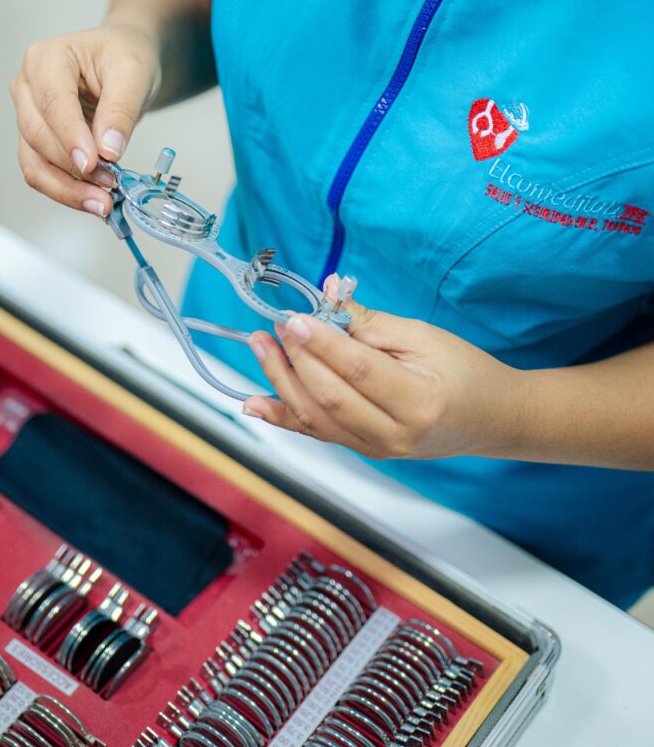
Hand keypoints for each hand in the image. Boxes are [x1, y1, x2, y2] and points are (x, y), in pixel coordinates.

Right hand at [11, 24, 159, 214]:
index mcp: (45, 59)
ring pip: (34, 162)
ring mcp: (28, 116)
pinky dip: (67, 191)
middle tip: (109, 185)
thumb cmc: (124, 57)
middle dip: (73, 167)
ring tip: (102, 202)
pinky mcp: (37, 141)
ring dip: (67, 188)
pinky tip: (92, 200)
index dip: (70, 137)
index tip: (92, 163)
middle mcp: (27, 87)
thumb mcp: (133, 73)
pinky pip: (43, 173)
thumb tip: (108, 149)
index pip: (53, 103)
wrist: (125, 64)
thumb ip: (120, 110)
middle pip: (38, 136)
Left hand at [243, 279, 517, 460]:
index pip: (359, 371)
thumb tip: (327, 297)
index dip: (322, 344)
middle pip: (330, 397)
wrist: (492, 419)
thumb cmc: (466, 371)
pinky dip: (282, 416)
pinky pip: (317, 433)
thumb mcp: (424, 336)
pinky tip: (253, 402)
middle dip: (296, 358)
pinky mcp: (364, 450)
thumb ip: (370, 322)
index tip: (295, 317)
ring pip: (316, 418)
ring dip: (281, 381)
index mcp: (418, 401)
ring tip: (261, 346)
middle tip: (275, 325)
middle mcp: (394, 434)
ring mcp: (377, 448)